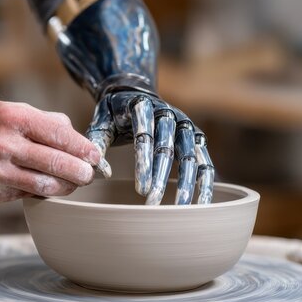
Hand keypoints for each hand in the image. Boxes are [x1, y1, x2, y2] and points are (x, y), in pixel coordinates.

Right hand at [0, 101, 100, 201]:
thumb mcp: (3, 109)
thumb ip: (39, 120)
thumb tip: (70, 131)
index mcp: (12, 118)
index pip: (60, 134)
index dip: (83, 148)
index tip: (95, 154)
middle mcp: (5, 144)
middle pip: (57, 163)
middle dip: (81, 171)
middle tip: (90, 173)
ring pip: (45, 185)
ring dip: (65, 186)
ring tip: (73, 182)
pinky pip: (26, 193)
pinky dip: (39, 190)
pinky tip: (44, 185)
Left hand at [88, 91, 213, 205]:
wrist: (134, 92)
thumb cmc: (114, 114)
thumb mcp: (100, 122)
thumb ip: (96, 143)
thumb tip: (103, 173)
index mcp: (142, 105)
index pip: (145, 135)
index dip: (144, 163)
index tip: (140, 190)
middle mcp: (168, 113)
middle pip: (168, 148)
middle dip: (160, 178)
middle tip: (151, 203)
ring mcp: (185, 126)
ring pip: (189, 156)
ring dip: (185, 184)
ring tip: (179, 209)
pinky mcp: (196, 138)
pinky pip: (204, 162)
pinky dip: (205, 183)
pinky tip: (202, 204)